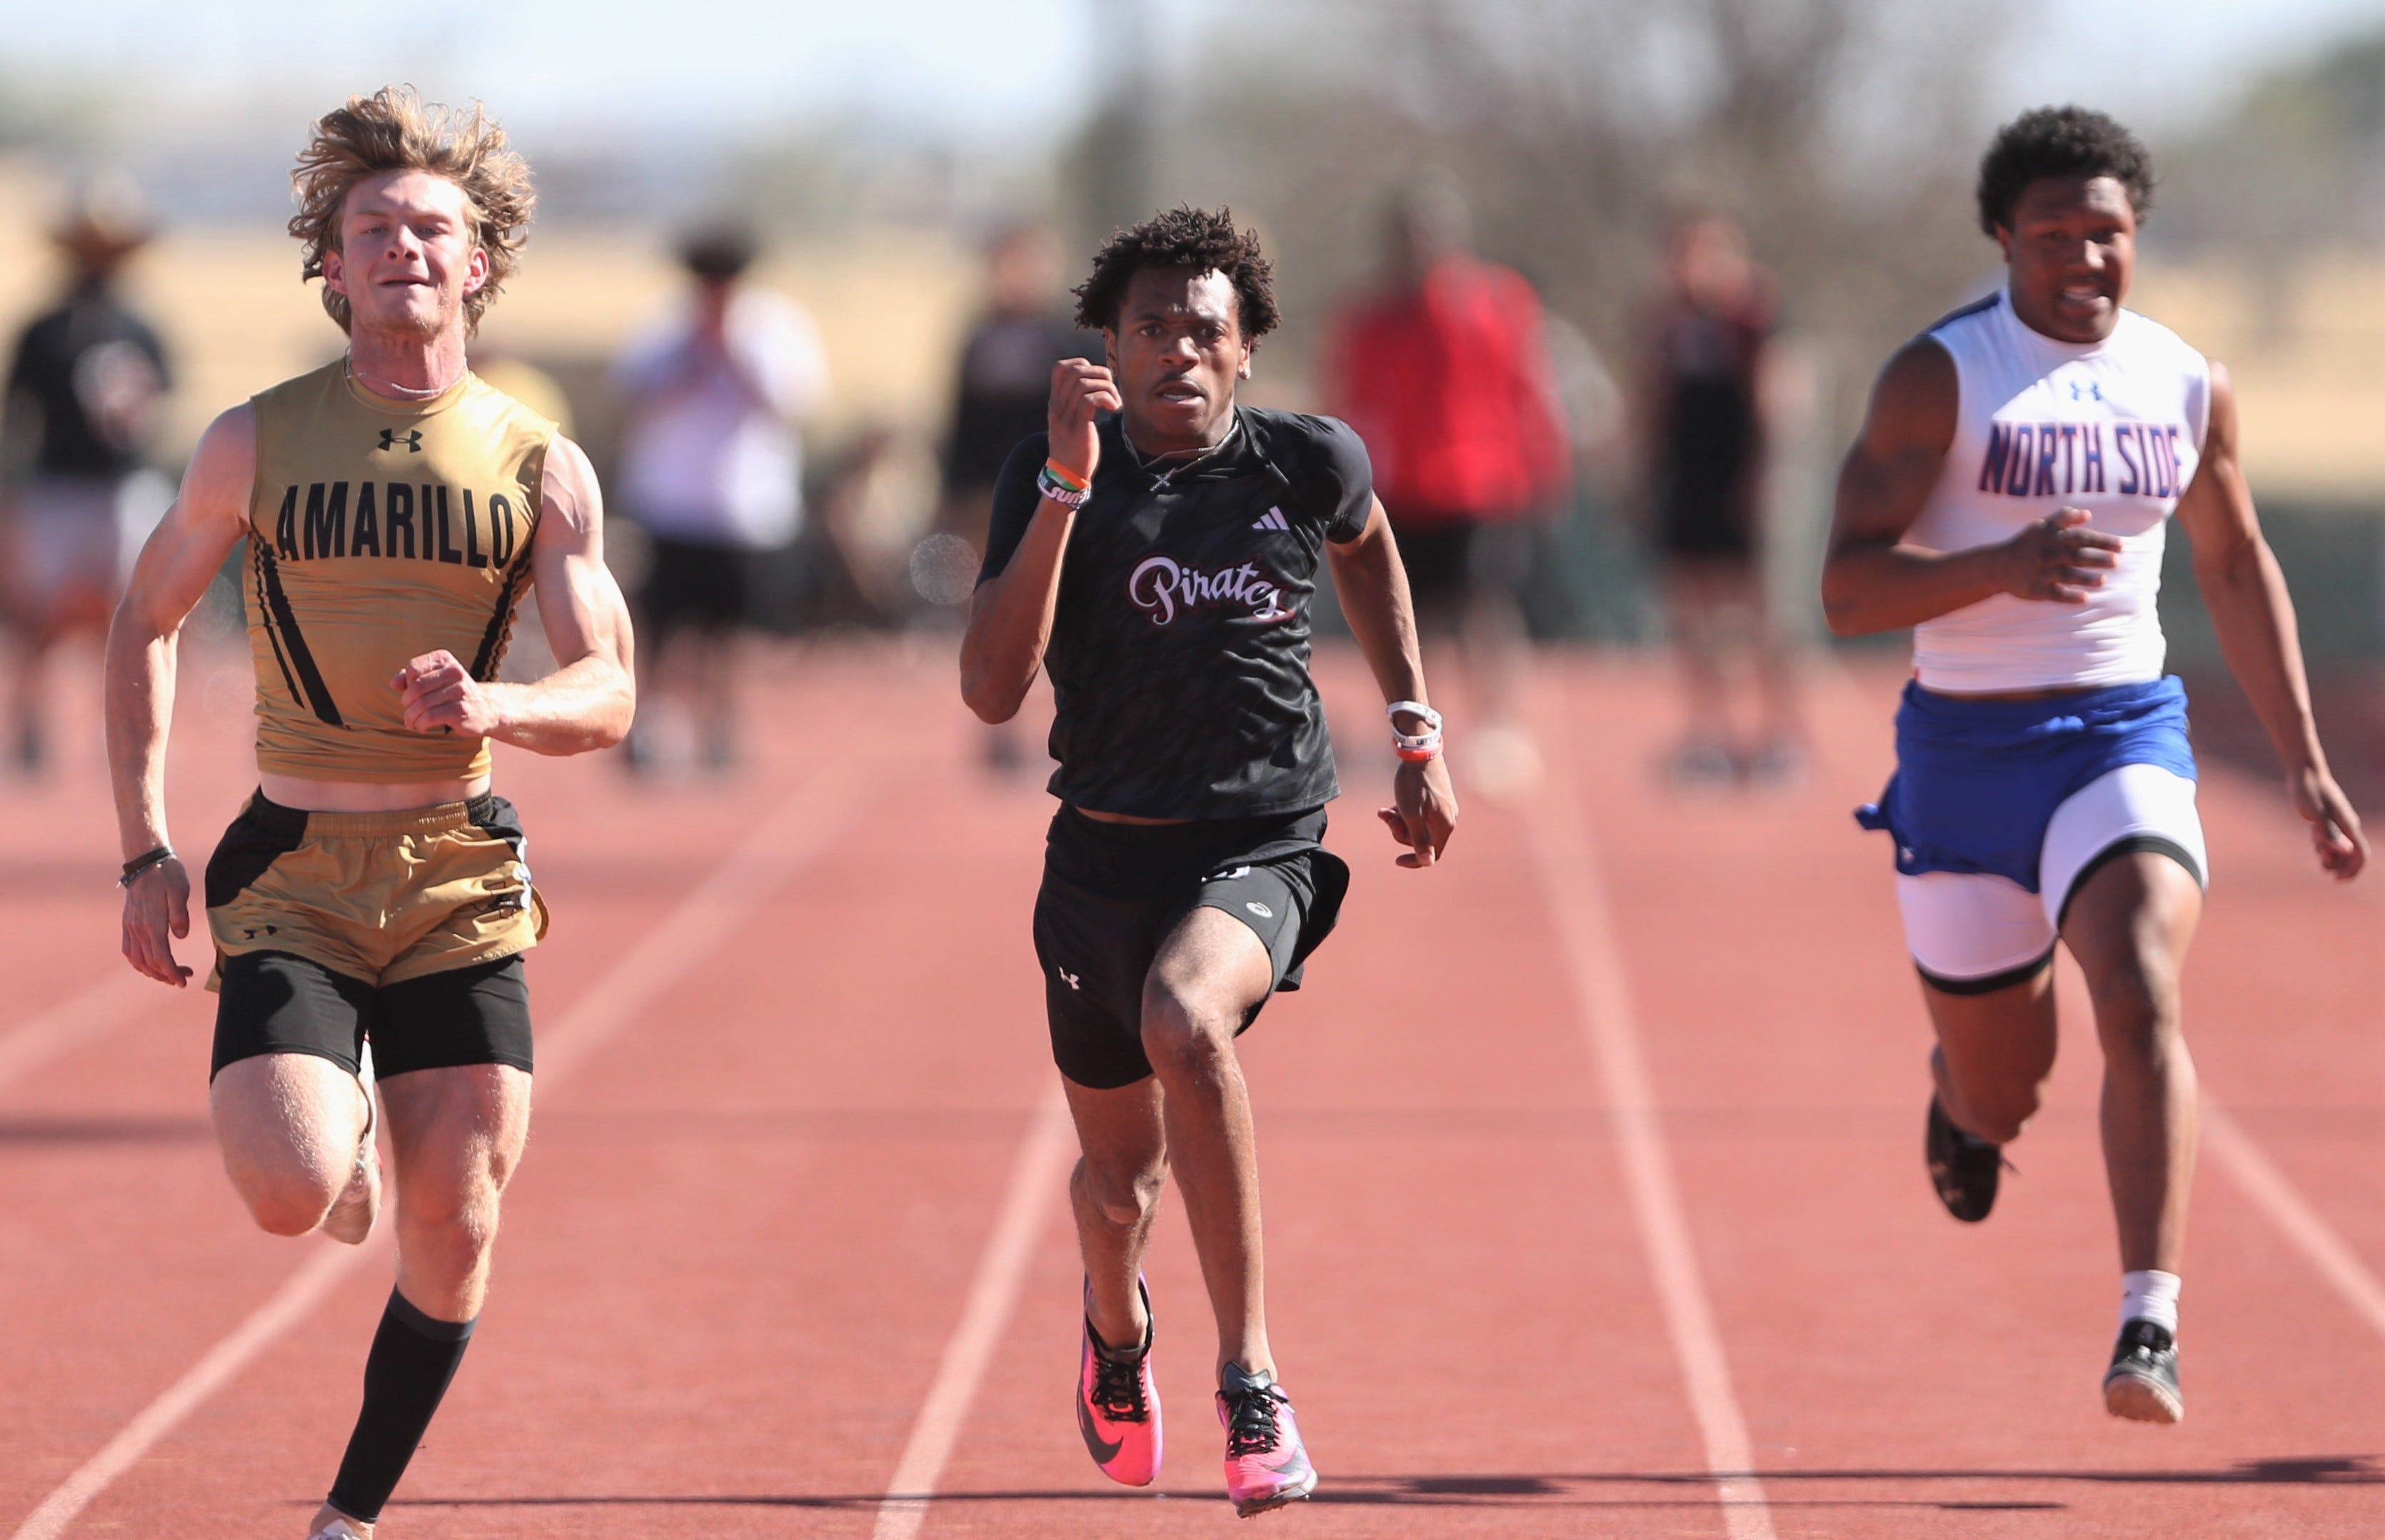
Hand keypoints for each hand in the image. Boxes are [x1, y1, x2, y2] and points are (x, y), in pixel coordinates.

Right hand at [120, 856, 192, 986]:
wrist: (145, 861)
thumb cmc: (167, 875)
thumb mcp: (180, 890)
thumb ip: (180, 914)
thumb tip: (181, 937)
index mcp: (152, 922)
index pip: (160, 957)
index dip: (171, 972)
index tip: (183, 982)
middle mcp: (137, 928)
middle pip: (149, 963)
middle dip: (166, 975)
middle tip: (185, 976)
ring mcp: (130, 926)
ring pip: (137, 960)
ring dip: (152, 971)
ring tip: (170, 973)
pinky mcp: (127, 923)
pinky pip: (128, 950)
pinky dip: (139, 962)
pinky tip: (151, 963)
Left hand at [393, 650, 502, 736]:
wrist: (486, 710)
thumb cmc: (452, 694)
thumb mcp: (434, 680)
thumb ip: (411, 678)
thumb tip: (394, 683)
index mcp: (446, 660)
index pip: (413, 668)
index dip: (406, 683)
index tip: (411, 693)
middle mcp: (455, 671)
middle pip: (416, 687)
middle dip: (407, 702)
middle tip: (409, 710)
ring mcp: (460, 691)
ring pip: (421, 704)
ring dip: (411, 717)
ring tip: (411, 722)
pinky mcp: (461, 710)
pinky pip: (430, 717)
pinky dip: (420, 724)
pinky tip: (421, 727)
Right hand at [1047, 359, 1120, 486]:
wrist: (1066, 475)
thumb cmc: (1074, 448)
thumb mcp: (1070, 421)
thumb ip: (1076, 403)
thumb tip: (1098, 385)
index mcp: (1056, 402)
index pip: (1060, 367)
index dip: (1082, 364)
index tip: (1097, 379)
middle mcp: (1058, 406)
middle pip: (1075, 371)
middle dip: (1100, 373)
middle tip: (1111, 389)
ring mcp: (1066, 417)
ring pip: (1084, 384)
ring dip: (1107, 388)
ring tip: (1115, 403)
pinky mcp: (1078, 429)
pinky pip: (1090, 401)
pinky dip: (1107, 399)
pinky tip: (1114, 409)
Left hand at [1377, 756, 1457, 868]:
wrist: (1419, 753)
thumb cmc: (1414, 784)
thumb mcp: (1412, 814)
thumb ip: (1420, 839)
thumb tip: (1428, 862)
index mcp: (1445, 826)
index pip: (1432, 855)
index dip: (1414, 860)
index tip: (1396, 860)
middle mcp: (1448, 819)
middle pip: (1422, 839)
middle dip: (1401, 832)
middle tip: (1385, 818)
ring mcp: (1442, 808)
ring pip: (1418, 825)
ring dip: (1399, 821)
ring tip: (1383, 811)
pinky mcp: (1435, 799)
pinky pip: (1419, 814)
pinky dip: (1404, 812)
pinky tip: (1389, 806)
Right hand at [2001, 508, 2120, 603]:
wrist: (1997, 565)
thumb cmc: (2025, 543)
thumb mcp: (2041, 526)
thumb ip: (2063, 518)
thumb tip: (2087, 514)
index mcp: (2051, 539)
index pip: (2080, 537)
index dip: (2101, 540)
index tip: (2121, 545)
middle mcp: (2048, 555)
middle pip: (2076, 556)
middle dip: (2096, 558)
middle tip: (2116, 561)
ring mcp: (2041, 573)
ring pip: (2066, 575)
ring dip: (2085, 578)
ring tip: (2103, 580)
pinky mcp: (2035, 590)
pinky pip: (2054, 594)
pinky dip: (2069, 597)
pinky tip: (2085, 598)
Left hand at [2288, 764, 2367, 879]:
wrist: (2305, 773)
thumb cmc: (2309, 792)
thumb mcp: (2317, 815)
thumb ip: (2331, 833)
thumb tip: (2346, 851)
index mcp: (2349, 826)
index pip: (2360, 856)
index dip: (2352, 871)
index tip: (2336, 880)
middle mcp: (2347, 825)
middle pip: (2349, 855)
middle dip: (2336, 863)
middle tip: (2320, 859)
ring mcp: (2338, 822)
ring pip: (2338, 848)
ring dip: (2328, 853)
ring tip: (2315, 844)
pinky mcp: (2328, 819)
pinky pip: (2330, 838)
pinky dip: (2323, 844)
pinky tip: (2313, 836)